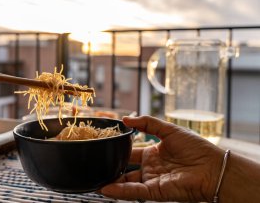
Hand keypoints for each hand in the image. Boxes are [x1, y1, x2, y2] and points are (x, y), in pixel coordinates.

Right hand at [101, 116, 224, 201]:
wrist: (213, 167)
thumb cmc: (196, 148)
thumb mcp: (169, 129)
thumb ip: (147, 123)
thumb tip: (125, 118)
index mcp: (154, 152)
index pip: (131, 151)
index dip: (119, 149)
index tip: (105, 145)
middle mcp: (151, 167)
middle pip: (126, 168)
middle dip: (112, 167)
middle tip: (96, 163)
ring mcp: (152, 180)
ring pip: (127, 182)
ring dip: (112, 182)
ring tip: (95, 179)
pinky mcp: (156, 191)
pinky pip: (135, 191)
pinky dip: (120, 191)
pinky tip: (105, 189)